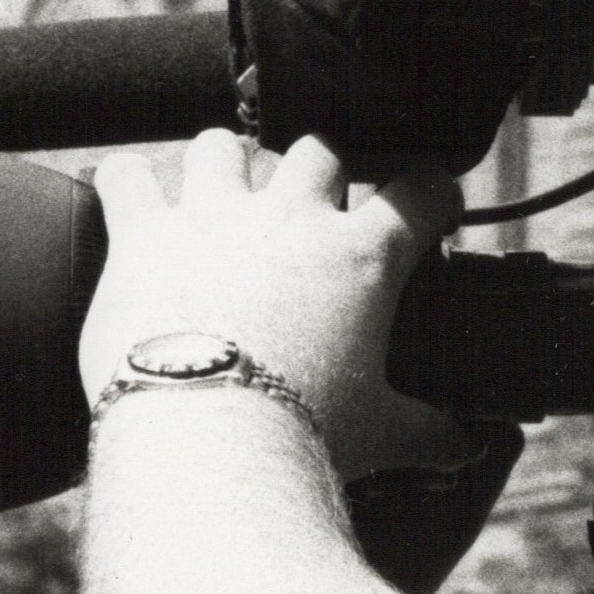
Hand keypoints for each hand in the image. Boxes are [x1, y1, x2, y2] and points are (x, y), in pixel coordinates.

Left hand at [81, 129, 487, 487]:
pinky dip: (127, 180)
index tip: (428, 209)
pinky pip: (128, 175)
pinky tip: (130, 193)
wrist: (208, 441)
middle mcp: (291, 219)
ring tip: (220, 195)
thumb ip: (427, 431)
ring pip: (222, 145)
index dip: (432, 192)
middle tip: (311, 214)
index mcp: (361, 257)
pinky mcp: (144, 234)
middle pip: (318, 151)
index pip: (419, 191)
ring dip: (224, 163)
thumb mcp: (380, 434)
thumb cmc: (302, 436)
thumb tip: (467, 447)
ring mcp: (214, 217)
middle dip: (319, 174)